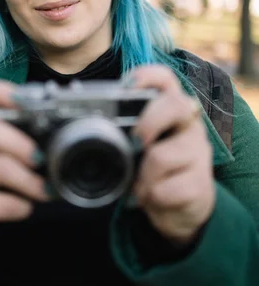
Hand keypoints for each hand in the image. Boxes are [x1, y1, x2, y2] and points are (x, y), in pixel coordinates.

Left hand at [129, 65, 214, 245]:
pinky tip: (153, 198)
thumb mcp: (138, 147)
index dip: (147, 76)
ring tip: (141, 185)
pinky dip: (151, 198)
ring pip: (161, 156)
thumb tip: (83, 125)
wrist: (181, 209)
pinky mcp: (201, 185)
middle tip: (136, 141)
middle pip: (175, 105)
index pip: (165, 79)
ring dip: (142, 177)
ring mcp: (199, 154)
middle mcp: (189, 125)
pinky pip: (165, 190)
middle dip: (149, 121)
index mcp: (171, 109)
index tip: (127, 86)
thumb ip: (122, 132)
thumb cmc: (153, 169)